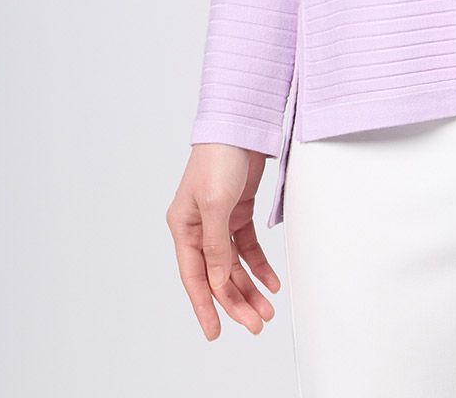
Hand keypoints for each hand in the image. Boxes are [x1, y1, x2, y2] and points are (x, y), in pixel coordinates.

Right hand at [166, 144, 279, 339]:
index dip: (204, 306)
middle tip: (256, 323)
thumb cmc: (219, 157)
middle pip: (217, 275)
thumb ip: (216, 246)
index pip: (194, 276)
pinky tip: (271, 280)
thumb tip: (218, 283)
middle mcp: (198, 226)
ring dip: (250, 287)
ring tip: (267, 309)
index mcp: (183, 226)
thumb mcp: (216, 205)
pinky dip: (259, 264)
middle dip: (236, 301)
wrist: (241, 123)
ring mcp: (219, 219)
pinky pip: (247, 247)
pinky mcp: (238, 210)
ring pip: (234, 265)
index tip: (215, 332)